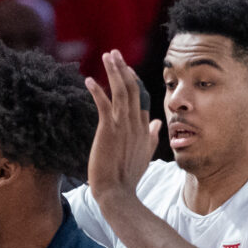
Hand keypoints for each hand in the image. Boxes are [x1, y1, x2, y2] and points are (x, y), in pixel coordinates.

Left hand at [85, 50, 160, 205]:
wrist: (117, 193)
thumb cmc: (128, 177)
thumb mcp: (144, 154)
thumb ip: (152, 136)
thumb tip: (158, 122)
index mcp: (144, 129)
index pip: (141, 98)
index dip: (133, 81)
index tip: (126, 69)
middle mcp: (136, 124)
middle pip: (132, 90)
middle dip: (124, 69)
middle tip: (115, 53)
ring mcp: (123, 126)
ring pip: (121, 92)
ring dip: (114, 72)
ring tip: (108, 56)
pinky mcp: (108, 130)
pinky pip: (104, 104)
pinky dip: (97, 90)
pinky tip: (89, 79)